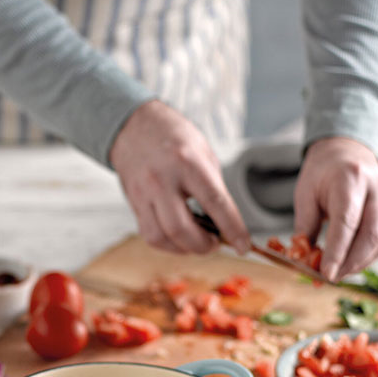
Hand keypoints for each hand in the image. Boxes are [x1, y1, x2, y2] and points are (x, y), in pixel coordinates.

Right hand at [109, 100, 249, 254]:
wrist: (134, 127)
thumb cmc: (174, 139)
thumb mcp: (202, 154)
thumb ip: (213, 188)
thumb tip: (224, 225)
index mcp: (187, 162)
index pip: (215, 202)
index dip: (232, 228)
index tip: (243, 246)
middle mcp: (162, 179)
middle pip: (181, 229)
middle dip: (203, 246)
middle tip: (215, 243)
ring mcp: (144, 193)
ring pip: (162, 237)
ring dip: (184, 249)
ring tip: (197, 242)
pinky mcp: (134, 204)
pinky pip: (151, 236)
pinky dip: (168, 245)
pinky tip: (179, 238)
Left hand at [294, 137, 377, 281]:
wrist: (346, 151)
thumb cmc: (322, 173)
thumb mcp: (305, 195)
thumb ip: (305, 227)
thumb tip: (302, 260)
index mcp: (351, 179)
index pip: (346, 223)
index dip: (337, 252)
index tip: (326, 274)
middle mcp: (376, 188)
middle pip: (370, 235)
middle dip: (350, 264)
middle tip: (330, 278)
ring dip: (358, 264)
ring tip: (337, 274)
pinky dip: (365, 257)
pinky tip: (349, 264)